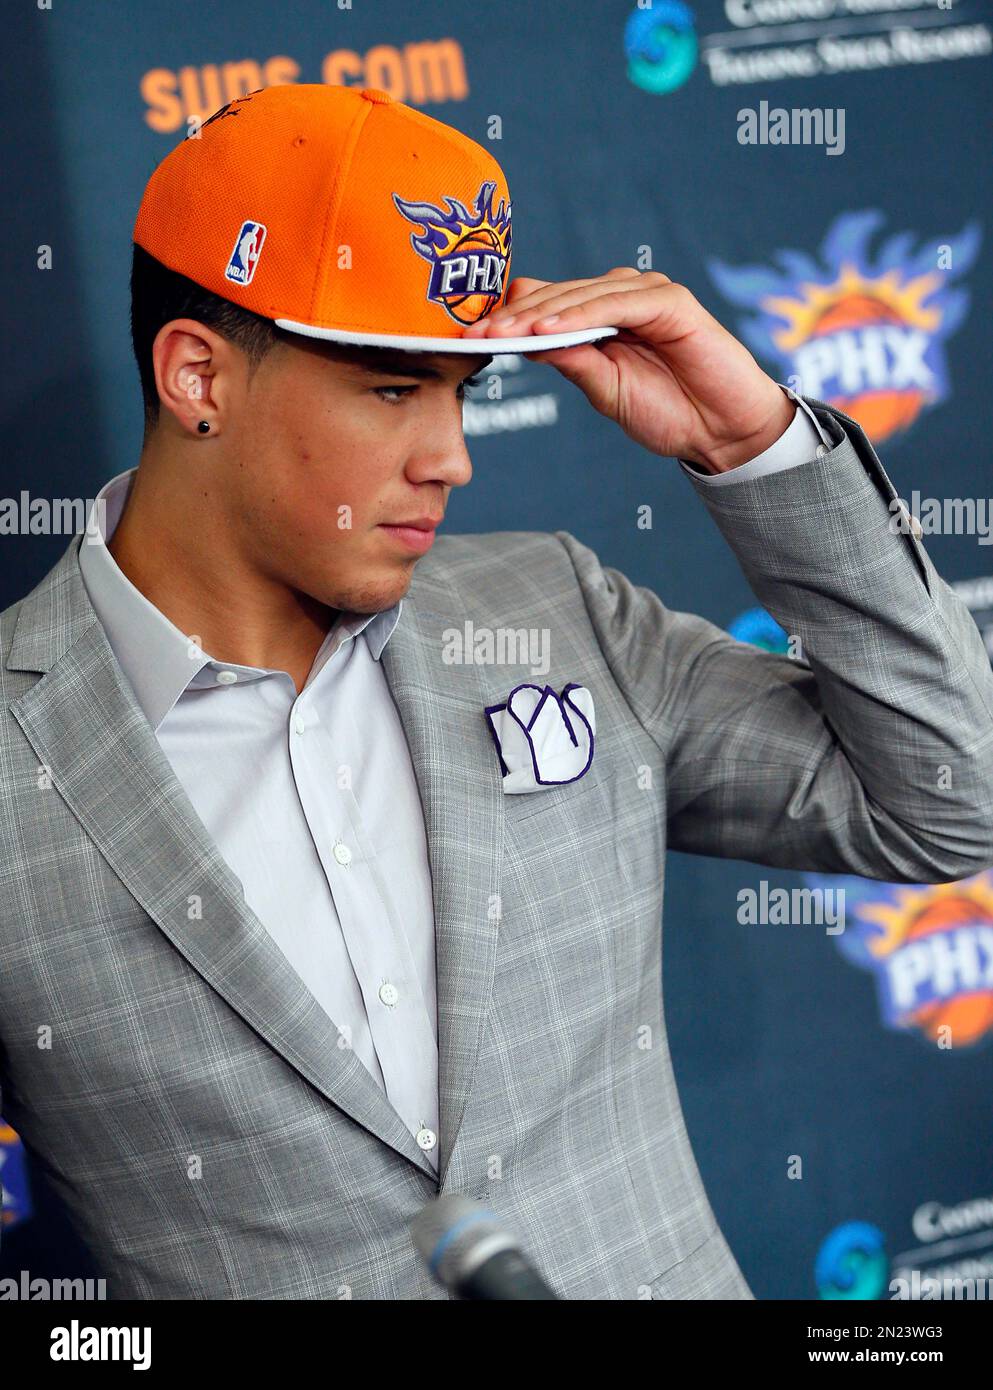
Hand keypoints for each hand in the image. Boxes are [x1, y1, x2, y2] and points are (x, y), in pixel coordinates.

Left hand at [461, 268, 795, 471]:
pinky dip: (581, 315)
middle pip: (556, 295)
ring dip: (539, 313)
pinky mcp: (670, 301)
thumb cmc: (667, 412)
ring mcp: (646, 295)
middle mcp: (621, 298)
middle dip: (513, 316)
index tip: (468, 339)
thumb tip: (525, 341)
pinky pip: (617, 304)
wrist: (721, 432)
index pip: (546, 304)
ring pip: (581, 295)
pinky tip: (550, 330)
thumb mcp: (603, 390)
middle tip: (473, 333)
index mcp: (601, 318)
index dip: (509, 318)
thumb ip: (570, 360)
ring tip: (502, 332)